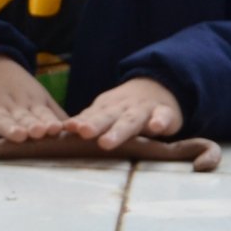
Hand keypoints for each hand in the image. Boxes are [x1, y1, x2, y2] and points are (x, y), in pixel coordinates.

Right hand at [0, 55, 66, 140]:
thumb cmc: (16, 89)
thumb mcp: (37, 98)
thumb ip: (53, 114)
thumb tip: (78, 130)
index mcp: (30, 104)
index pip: (41, 114)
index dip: (47, 121)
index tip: (56, 128)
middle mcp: (11, 106)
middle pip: (21, 117)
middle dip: (30, 124)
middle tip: (38, 131)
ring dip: (8, 126)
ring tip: (17, 134)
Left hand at [63, 77, 182, 149]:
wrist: (158, 87)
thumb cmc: (125, 107)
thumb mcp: (106, 110)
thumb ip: (89, 119)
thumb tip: (64, 127)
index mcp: (107, 108)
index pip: (92, 115)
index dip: (81, 121)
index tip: (69, 128)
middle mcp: (123, 108)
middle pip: (108, 117)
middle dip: (95, 125)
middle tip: (83, 133)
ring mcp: (144, 110)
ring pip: (131, 120)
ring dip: (119, 130)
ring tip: (106, 142)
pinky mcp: (166, 113)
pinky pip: (164, 116)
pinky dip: (160, 121)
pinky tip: (156, 127)